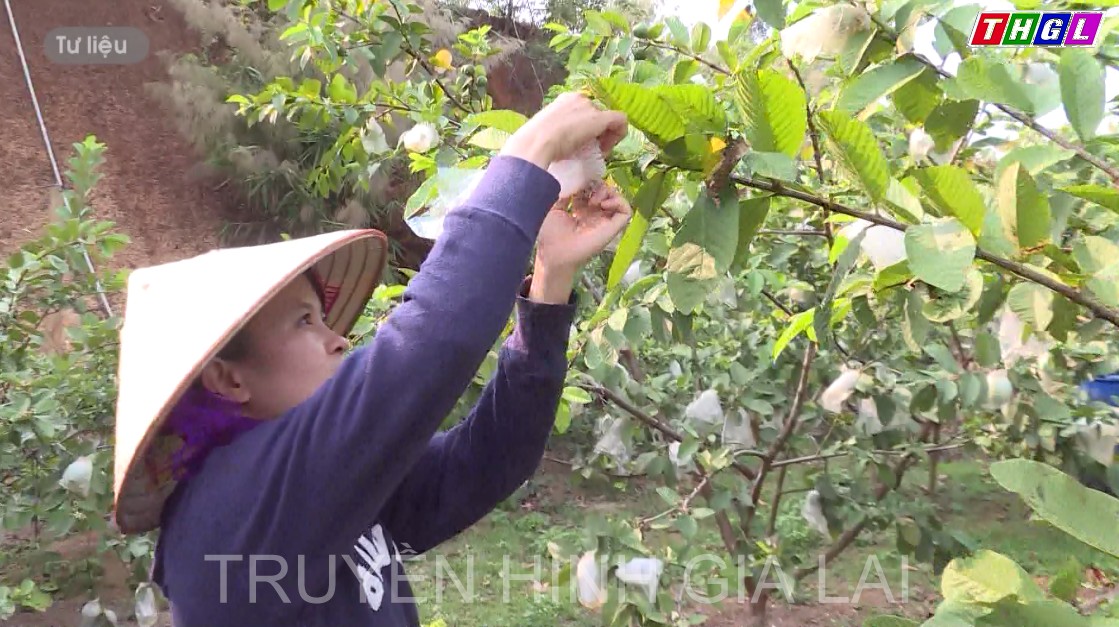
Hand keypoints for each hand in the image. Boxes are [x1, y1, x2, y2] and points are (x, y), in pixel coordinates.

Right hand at [500, 92, 627, 169]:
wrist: (535, 144)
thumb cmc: (534, 142)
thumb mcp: (546, 132)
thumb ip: (556, 131)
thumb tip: (560, 144)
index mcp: (565, 100)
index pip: (584, 110)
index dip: (587, 128)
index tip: (582, 144)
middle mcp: (580, 99)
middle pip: (597, 115)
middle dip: (598, 133)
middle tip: (591, 150)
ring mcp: (590, 108)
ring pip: (608, 119)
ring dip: (606, 136)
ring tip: (597, 152)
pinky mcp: (601, 118)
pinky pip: (620, 121)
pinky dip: (619, 134)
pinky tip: (607, 150)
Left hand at [529, 185, 632, 302]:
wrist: (554, 252)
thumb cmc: (550, 233)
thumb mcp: (553, 206)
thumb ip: (564, 193)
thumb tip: (571, 178)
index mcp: (581, 210)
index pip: (591, 189)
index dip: (587, 182)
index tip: (577, 184)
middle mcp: (595, 215)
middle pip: (605, 190)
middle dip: (597, 185)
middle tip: (586, 192)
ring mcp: (604, 221)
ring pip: (617, 198)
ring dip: (607, 192)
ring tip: (593, 200)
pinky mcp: (613, 228)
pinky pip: (626, 211)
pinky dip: (618, 202)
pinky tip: (603, 205)